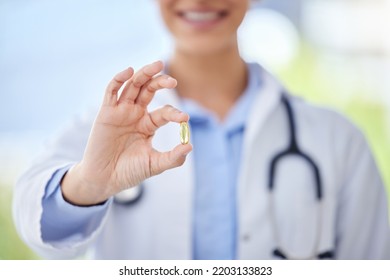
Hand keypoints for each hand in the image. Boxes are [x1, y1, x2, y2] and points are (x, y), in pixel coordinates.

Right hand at [61, 61, 191, 205]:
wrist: (103, 179)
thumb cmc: (129, 172)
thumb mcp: (154, 164)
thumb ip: (172, 158)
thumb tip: (190, 146)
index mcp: (148, 125)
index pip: (164, 112)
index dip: (174, 113)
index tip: (184, 118)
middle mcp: (135, 114)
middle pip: (149, 90)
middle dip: (161, 82)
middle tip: (173, 81)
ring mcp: (121, 111)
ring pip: (133, 85)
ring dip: (144, 73)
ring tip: (157, 64)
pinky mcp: (106, 112)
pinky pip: (112, 91)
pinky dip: (119, 79)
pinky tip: (129, 71)